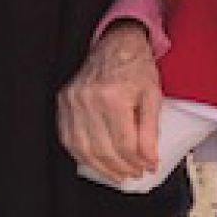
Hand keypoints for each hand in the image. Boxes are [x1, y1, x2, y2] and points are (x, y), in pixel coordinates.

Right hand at [56, 21, 161, 183]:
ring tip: (117, 173)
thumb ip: (151, 130)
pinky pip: (68, 138)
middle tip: (134, 173)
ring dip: (100, 167)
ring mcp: (72, 102)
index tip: (146, 167)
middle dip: (121, 168)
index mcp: (112, 97)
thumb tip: (149, 159)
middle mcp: (88, 100)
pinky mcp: (63, 103)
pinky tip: (95, 161)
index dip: (137, 161)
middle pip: (103, 150)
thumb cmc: (134, 65)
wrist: (115, 42)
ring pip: (82, 149)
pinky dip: (82, 155)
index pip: (124, 144)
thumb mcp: (152, 95)